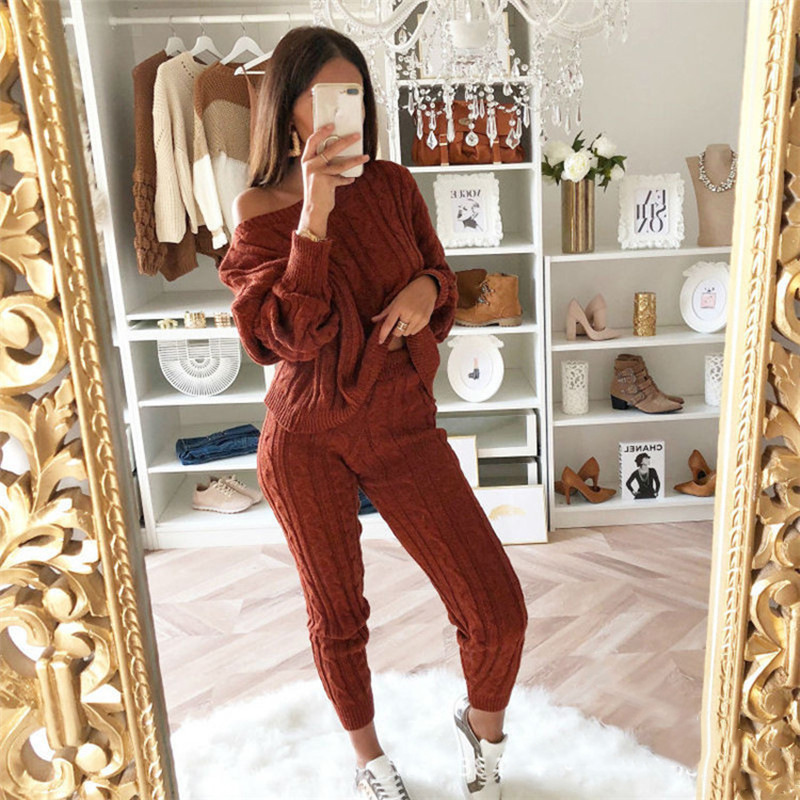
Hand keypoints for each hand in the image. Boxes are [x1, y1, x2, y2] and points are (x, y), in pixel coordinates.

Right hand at [297, 123, 369, 237]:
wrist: (313, 209)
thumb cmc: (316, 191)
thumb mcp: (315, 174)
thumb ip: (323, 163)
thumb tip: (340, 152)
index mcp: (306, 160)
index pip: (312, 141)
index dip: (321, 131)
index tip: (331, 125)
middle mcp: (311, 165)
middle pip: (330, 148)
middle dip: (346, 141)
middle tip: (357, 136)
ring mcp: (318, 174)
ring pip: (341, 164)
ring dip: (355, 160)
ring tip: (365, 156)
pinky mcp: (327, 182)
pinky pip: (342, 178)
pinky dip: (347, 179)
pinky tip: (352, 179)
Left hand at [371, 275, 437, 344]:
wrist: (427, 288)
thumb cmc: (409, 293)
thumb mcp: (395, 301)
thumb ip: (385, 312)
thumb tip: (373, 320)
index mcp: (398, 307)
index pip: (388, 324)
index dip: (383, 334)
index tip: (380, 341)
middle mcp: (408, 313)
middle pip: (398, 332)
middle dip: (395, 331)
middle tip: (398, 323)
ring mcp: (418, 317)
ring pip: (406, 333)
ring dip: (404, 330)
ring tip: (407, 320)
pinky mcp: (425, 321)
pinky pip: (415, 332)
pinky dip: (412, 329)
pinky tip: (414, 320)